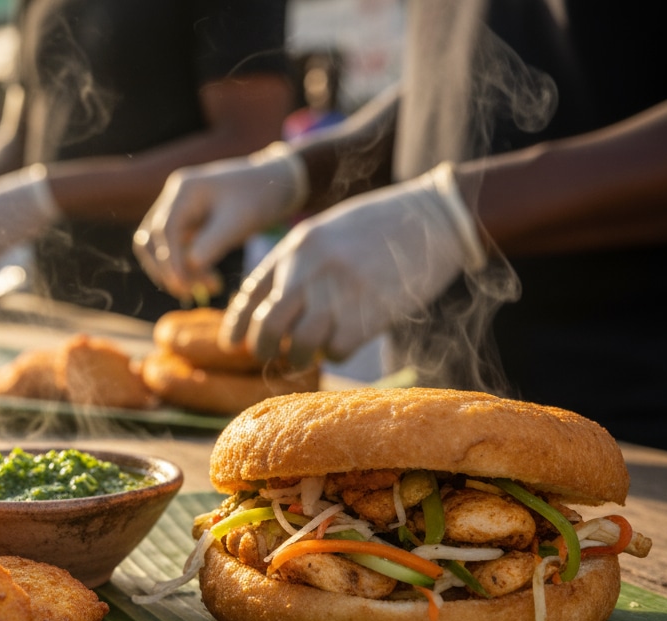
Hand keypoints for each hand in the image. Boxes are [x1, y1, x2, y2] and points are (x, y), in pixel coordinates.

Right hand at [133, 142, 307, 301]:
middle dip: (167, 269)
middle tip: (192, 291)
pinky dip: (185, 267)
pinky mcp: (186, 223)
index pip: (164, 231)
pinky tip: (208, 280)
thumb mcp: (239, 222)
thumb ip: (212, 243)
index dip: (171, 262)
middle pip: (151, 240)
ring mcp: (177, 210)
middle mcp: (174, 197)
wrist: (276, 184)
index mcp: (184, 189)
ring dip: (173, 271)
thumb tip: (188, 267)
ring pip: (158, 247)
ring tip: (204, 288)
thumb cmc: (259, 198)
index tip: (184, 286)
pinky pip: (174, 250)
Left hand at [223, 162, 487, 366]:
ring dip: (299, 358)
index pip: (251, 293)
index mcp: (296, 247)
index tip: (232, 344)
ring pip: (300, 344)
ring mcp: (339, 293)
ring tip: (304, 357)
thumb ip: (301, 262)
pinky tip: (342, 342)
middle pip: (268, 326)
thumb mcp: (328, 231)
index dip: (236, 324)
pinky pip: (338, 349)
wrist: (434, 217)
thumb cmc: (382, 224)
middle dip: (263, 349)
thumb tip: (277, 303)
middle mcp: (310, 270)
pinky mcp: (368, 313)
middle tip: (269, 356)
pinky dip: (335, 352)